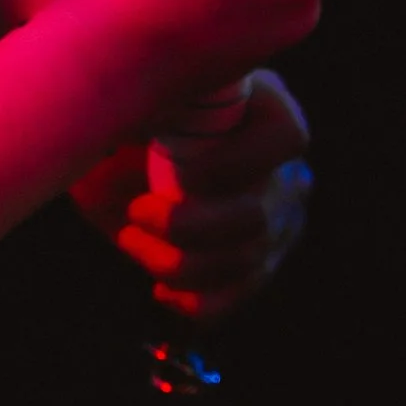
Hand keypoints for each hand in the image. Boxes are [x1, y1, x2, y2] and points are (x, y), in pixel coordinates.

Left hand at [70, 71, 312, 321]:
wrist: (120, 162)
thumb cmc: (131, 121)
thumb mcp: (133, 104)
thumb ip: (143, 109)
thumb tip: (137, 124)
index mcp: (266, 111)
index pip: (285, 138)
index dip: (237, 164)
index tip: (182, 175)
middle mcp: (284, 169)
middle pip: (258, 217)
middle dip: (188, 227)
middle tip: (136, 213)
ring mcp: (276, 221)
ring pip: (245, 262)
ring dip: (178, 263)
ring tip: (131, 240)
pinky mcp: (257, 263)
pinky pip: (238, 295)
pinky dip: (198, 302)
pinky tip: (161, 290)